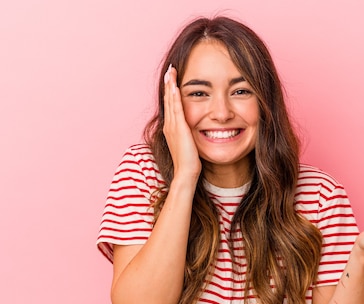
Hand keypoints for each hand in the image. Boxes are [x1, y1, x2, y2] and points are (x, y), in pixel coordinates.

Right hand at [163, 65, 201, 180]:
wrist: (186, 172)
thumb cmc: (190, 162)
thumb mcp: (189, 144)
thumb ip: (189, 135)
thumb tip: (196, 131)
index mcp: (171, 128)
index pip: (170, 106)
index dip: (170, 92)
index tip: (172, 80)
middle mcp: (169, 125)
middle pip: (167, 100)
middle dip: (168, 84)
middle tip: (170, 70)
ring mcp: (172, 126)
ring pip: (170, 101)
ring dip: (170, 85)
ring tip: (171, 72)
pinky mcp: (178, 127)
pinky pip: (176, 107)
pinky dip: (174, 95)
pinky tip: (175, 85)